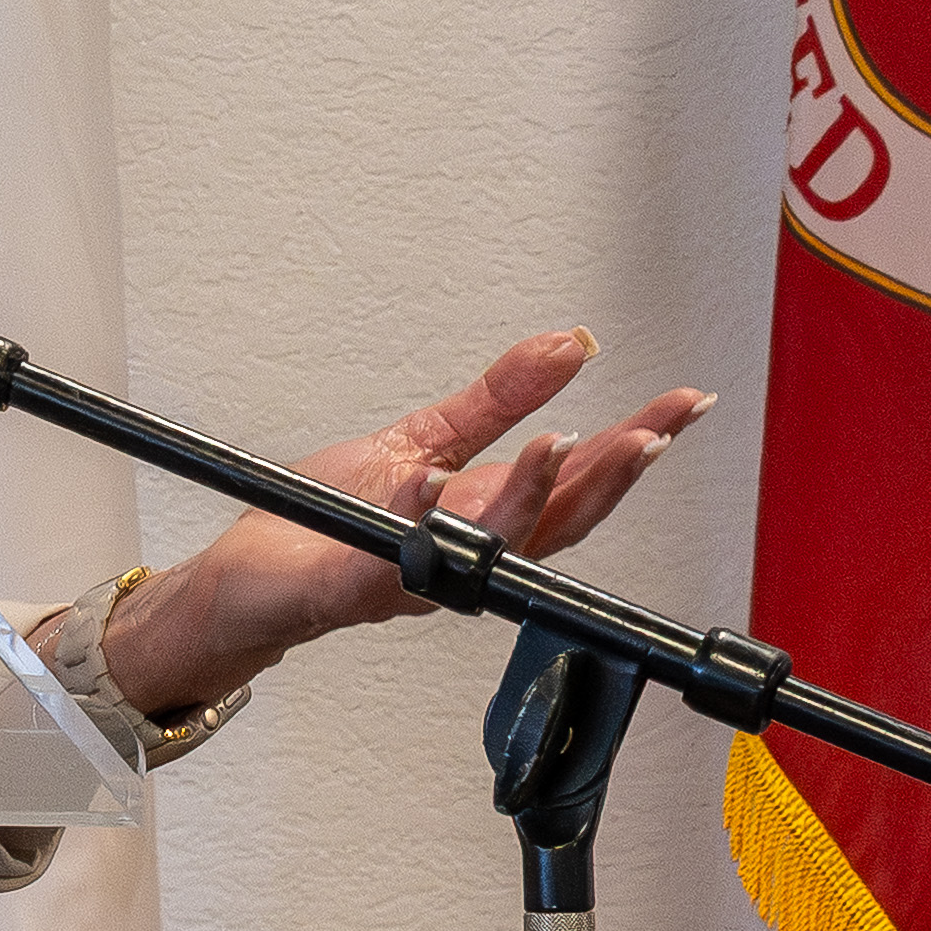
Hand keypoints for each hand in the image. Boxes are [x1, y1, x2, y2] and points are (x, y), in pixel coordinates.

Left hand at [96, 328, 714, 721]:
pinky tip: (436, 482)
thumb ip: (496, 396)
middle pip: (557, 520)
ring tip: (561, 444)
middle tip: (648, 435)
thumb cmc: (325, 527)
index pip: (578, 479)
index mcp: (487, 514)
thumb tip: (567, 345)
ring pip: (494, 545)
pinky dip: (422, 521)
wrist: (246, 583)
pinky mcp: (354, 586)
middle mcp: (467, 553)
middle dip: (609, 476)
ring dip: (530, 496)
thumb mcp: (422, 438)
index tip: (683, 406)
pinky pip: (396, 560)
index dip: (637, 443)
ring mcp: (417, 574)